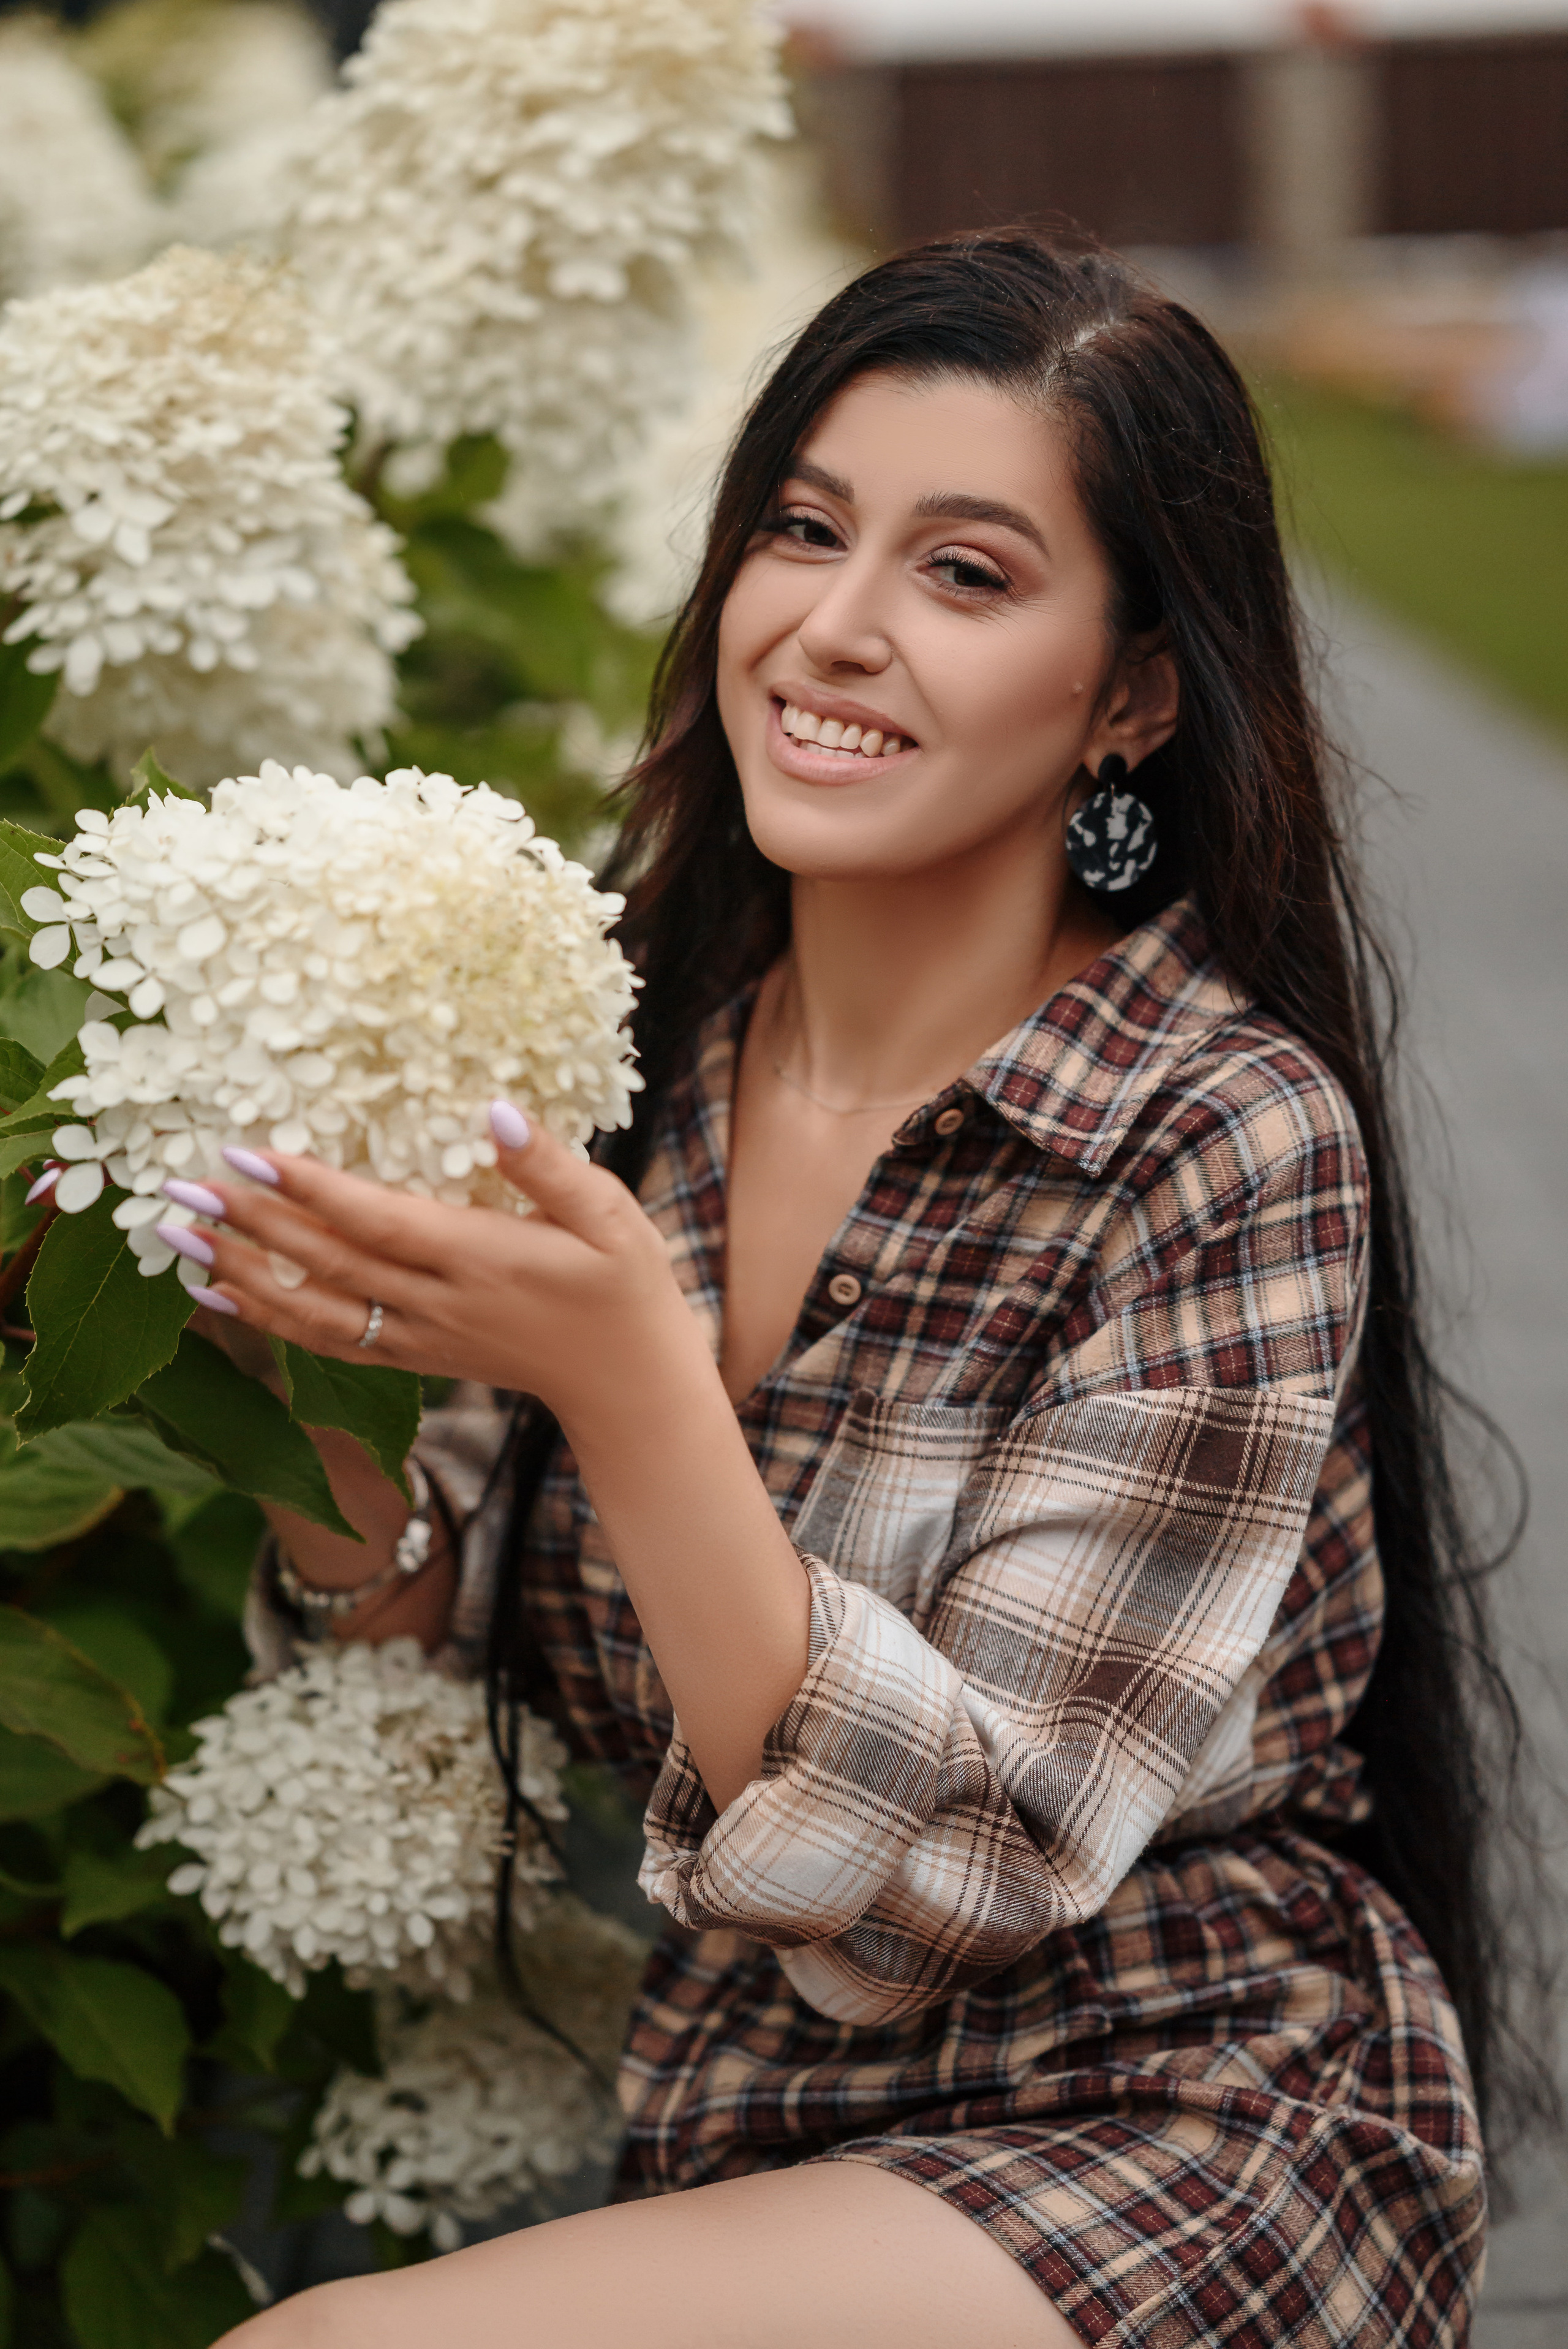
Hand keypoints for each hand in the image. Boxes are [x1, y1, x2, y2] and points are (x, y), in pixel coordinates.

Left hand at [158, 1109, 701, 1433]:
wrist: (627, 1383)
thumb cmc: (624, 1287)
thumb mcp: (608, 1214)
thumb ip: (547, 1165)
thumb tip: (493, 1111)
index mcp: (480, 1257)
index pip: (376, 1220)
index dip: (310, 1189)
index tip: (249, 1155)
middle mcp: (438, 1303)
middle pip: (327, 1262)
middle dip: (250, 1224)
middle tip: (180, 1184)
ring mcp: (421, 1338)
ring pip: (312, 1310)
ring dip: (240, 1274)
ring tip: (179, 1238)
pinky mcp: (414, 1358)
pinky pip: (325, 1341)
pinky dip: (265, 1319)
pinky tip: (217, 1296)